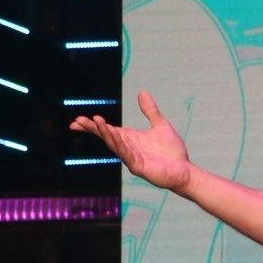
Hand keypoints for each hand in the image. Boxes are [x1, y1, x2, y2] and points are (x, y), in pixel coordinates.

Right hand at [70, 90, 194, 191]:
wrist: (185, 170)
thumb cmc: (172, 151)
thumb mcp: (160, 124)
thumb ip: (150, 110)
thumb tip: (141, 92)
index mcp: (129, 138)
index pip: (107, 130)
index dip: (93, 125)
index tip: (77, 120)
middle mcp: (127, 148)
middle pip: (106, 137)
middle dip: (93, 128)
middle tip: (77, 121)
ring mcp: (132, 158)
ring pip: (114, 144)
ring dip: (105, 133)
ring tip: (96, 121)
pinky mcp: (139, 167)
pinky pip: (126, 154)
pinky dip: (119, 144)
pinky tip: (113, 135)